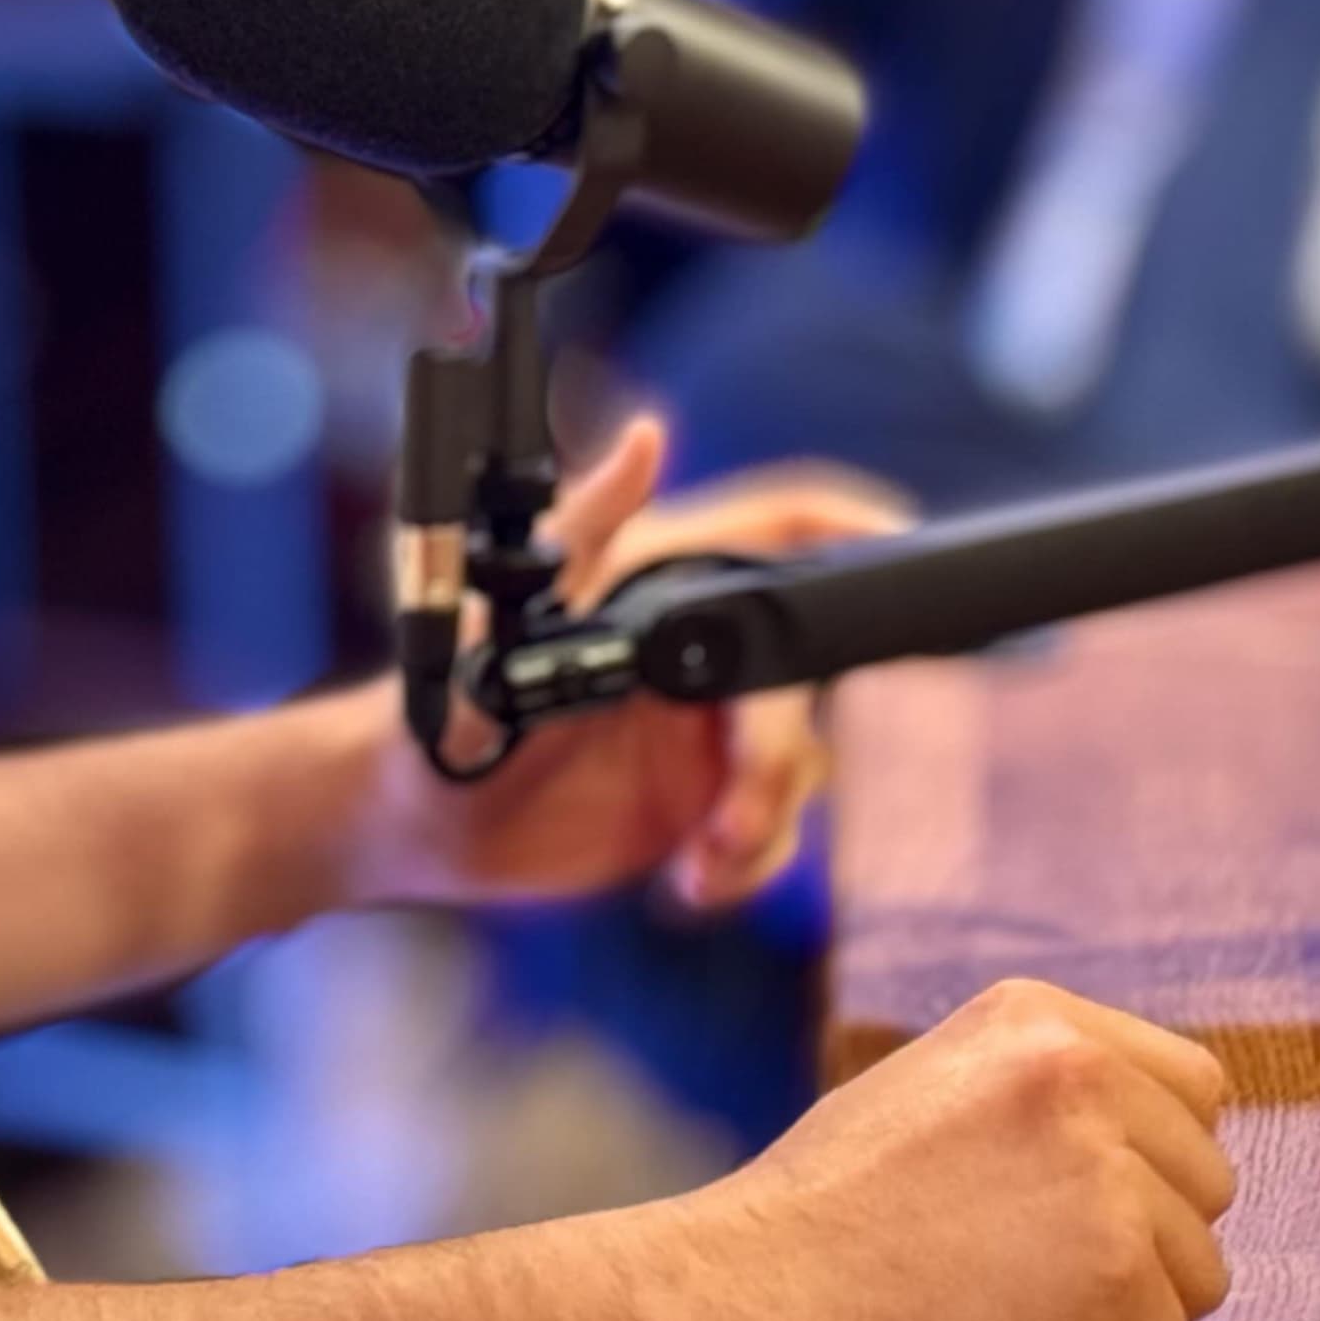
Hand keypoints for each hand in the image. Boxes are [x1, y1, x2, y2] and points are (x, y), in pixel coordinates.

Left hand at [345, 414, 912, 914]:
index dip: (851, 525)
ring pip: (798, 769)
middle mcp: (695, 655)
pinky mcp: (692, 806)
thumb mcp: (512, 612)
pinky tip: (686, 886)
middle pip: (806, 682)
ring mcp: (701, 733)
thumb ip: (589, 527)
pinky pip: (764, 838)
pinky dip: (744, 868)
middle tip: (732, 811)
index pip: (781, 534)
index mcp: (663, 587)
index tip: (906, 543)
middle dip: (780, 754)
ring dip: (764, 823)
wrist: (412, 815)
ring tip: (701, 861)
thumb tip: (648, 434)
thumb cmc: (445, 690)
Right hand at [654, 979, 1238, 1320]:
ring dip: (1132, 1305)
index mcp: (1034, 1017)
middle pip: (1208, 1178)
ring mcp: (1105, 1166)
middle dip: (1148, 1236)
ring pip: (1199, 1268)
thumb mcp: (935, 1094)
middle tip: (1033, 1266)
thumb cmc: (829, 1217)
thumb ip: (1037, 1092)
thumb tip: (1147, 1135)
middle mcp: (1079, 1070)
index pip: (1193, 1087)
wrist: (760, 1296)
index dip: (1151, 1159)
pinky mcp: (1119, 1266)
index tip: (1077, 1200)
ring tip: (1016, 1301)